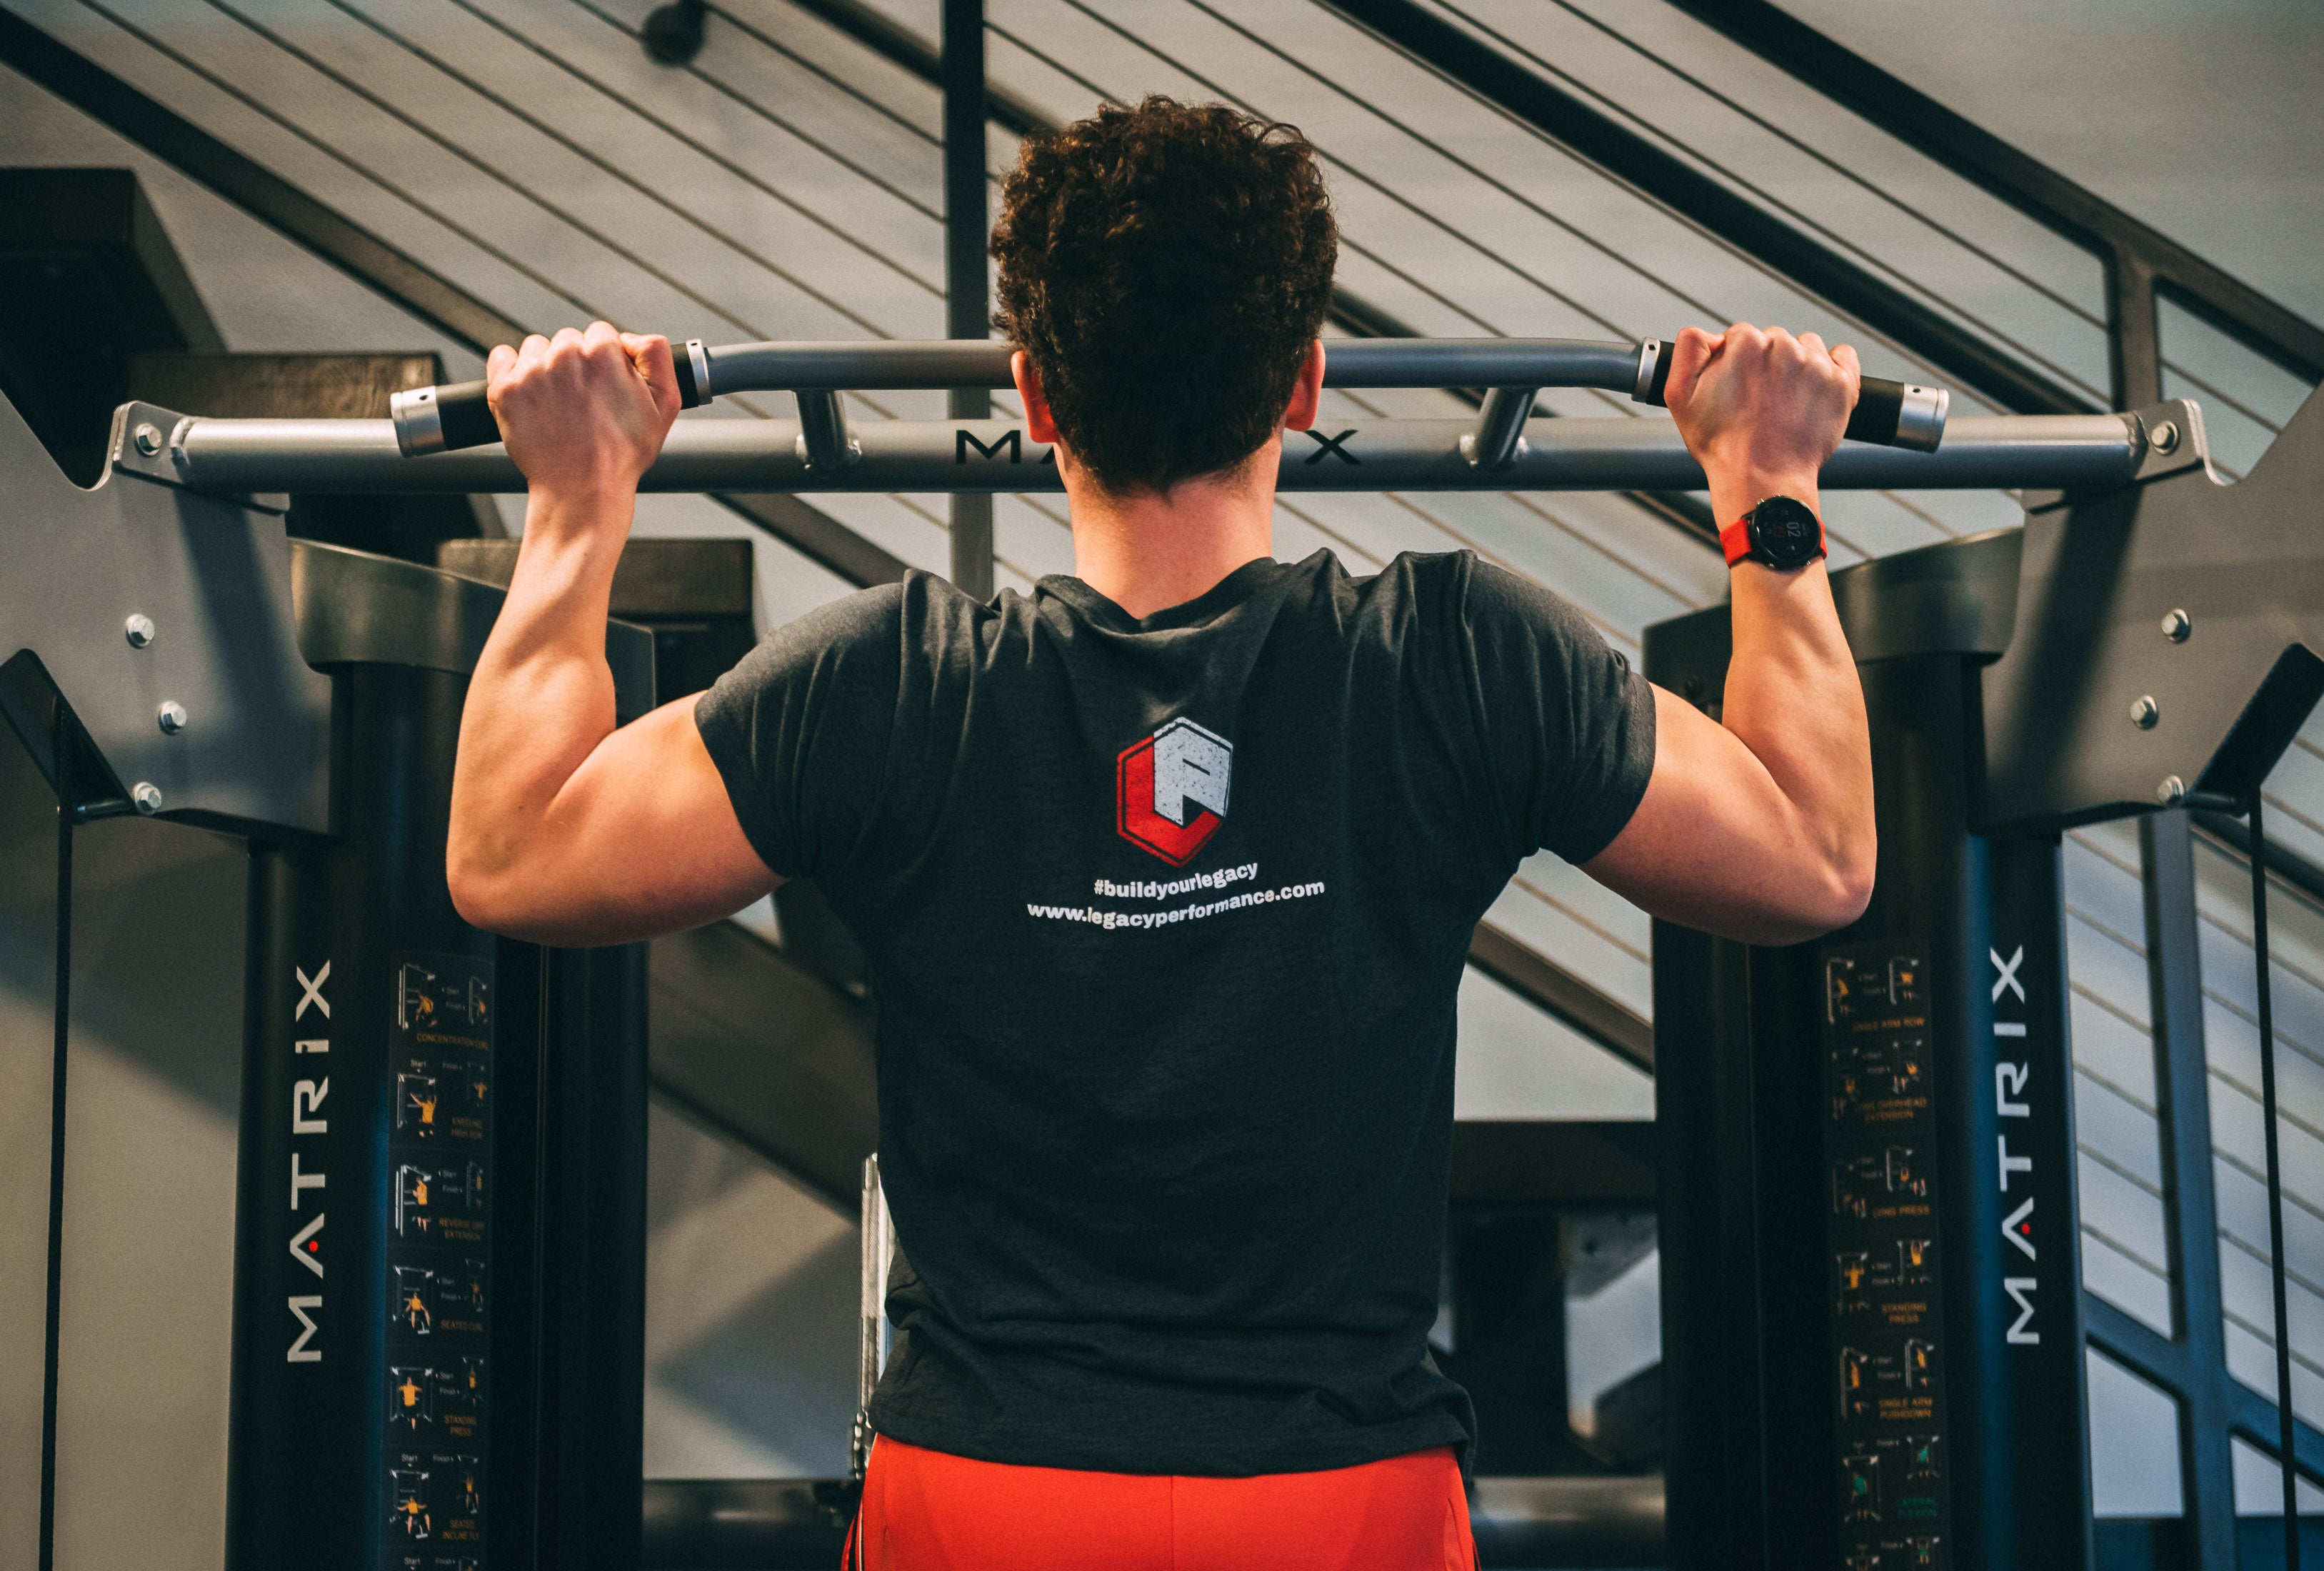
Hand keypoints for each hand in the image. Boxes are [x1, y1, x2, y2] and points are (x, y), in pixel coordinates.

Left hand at [486, 323, 679, 501]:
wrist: (584, 491)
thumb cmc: (623, 455)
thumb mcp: (666, 404)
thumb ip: (657, 354)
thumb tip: (629, 338)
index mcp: (602, 353)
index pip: (600, 333)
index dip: (605, 360)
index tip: (603, 386)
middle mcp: (564, 356)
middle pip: (567, 340)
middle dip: (574, 364)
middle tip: (581, 401)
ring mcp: (531, 372)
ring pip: (536, 349)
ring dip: (544, 368)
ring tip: (558, 404)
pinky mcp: (505, 389)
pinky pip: (501, 357)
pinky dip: (511, 371)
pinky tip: (530, 396)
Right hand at [1663, 323, 1858, 515]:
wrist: (1762, 480)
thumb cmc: (1723, 446)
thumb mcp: (1679, 395)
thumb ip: (1687, 348)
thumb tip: (1705, 332)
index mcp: (1746, 344)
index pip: (1742, 335)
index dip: (1736, 361)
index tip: (1737, 385)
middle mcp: (1784, 348)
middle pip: (1775, 340)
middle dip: (1766, 363)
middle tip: (1758, 399)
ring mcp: (1816, 365)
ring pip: (1807, 347)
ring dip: (1797, 366)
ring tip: (1784, 400)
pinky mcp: (1842, 383)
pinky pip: (1844, 356)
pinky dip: (1834, 366)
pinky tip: (1815, 389)